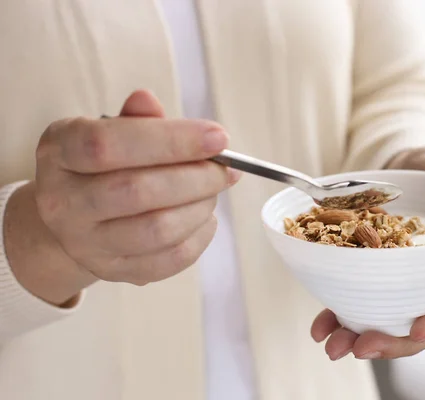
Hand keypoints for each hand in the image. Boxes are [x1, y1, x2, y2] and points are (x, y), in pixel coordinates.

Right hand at [8, 90, 239, 304]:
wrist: (73, 221)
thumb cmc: (101, 167)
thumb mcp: (107, 131)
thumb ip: (135, 119)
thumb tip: (150, 102)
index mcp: (59, 152)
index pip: (108, 144)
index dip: (170, 140)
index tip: (219, 138)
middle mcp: (63, 202)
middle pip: (137, 191)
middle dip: (197, 177)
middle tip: (227, 169)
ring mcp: (86, 243)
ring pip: (157, 230)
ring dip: (201, 207)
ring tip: (214, 191)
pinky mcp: (114, 271)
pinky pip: (168, 261)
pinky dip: (199, 237)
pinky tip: (205, 218)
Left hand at [310, 147, 424, 359]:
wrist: (402, 167)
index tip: (420, 329)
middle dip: (397, 342)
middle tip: (361, 346)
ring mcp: (413, 285)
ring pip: (396, 323)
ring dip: (363, 338)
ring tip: (334, 344)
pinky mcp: (385, 282)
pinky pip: (368, 306)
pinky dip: (343, 319)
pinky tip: (322, 326)